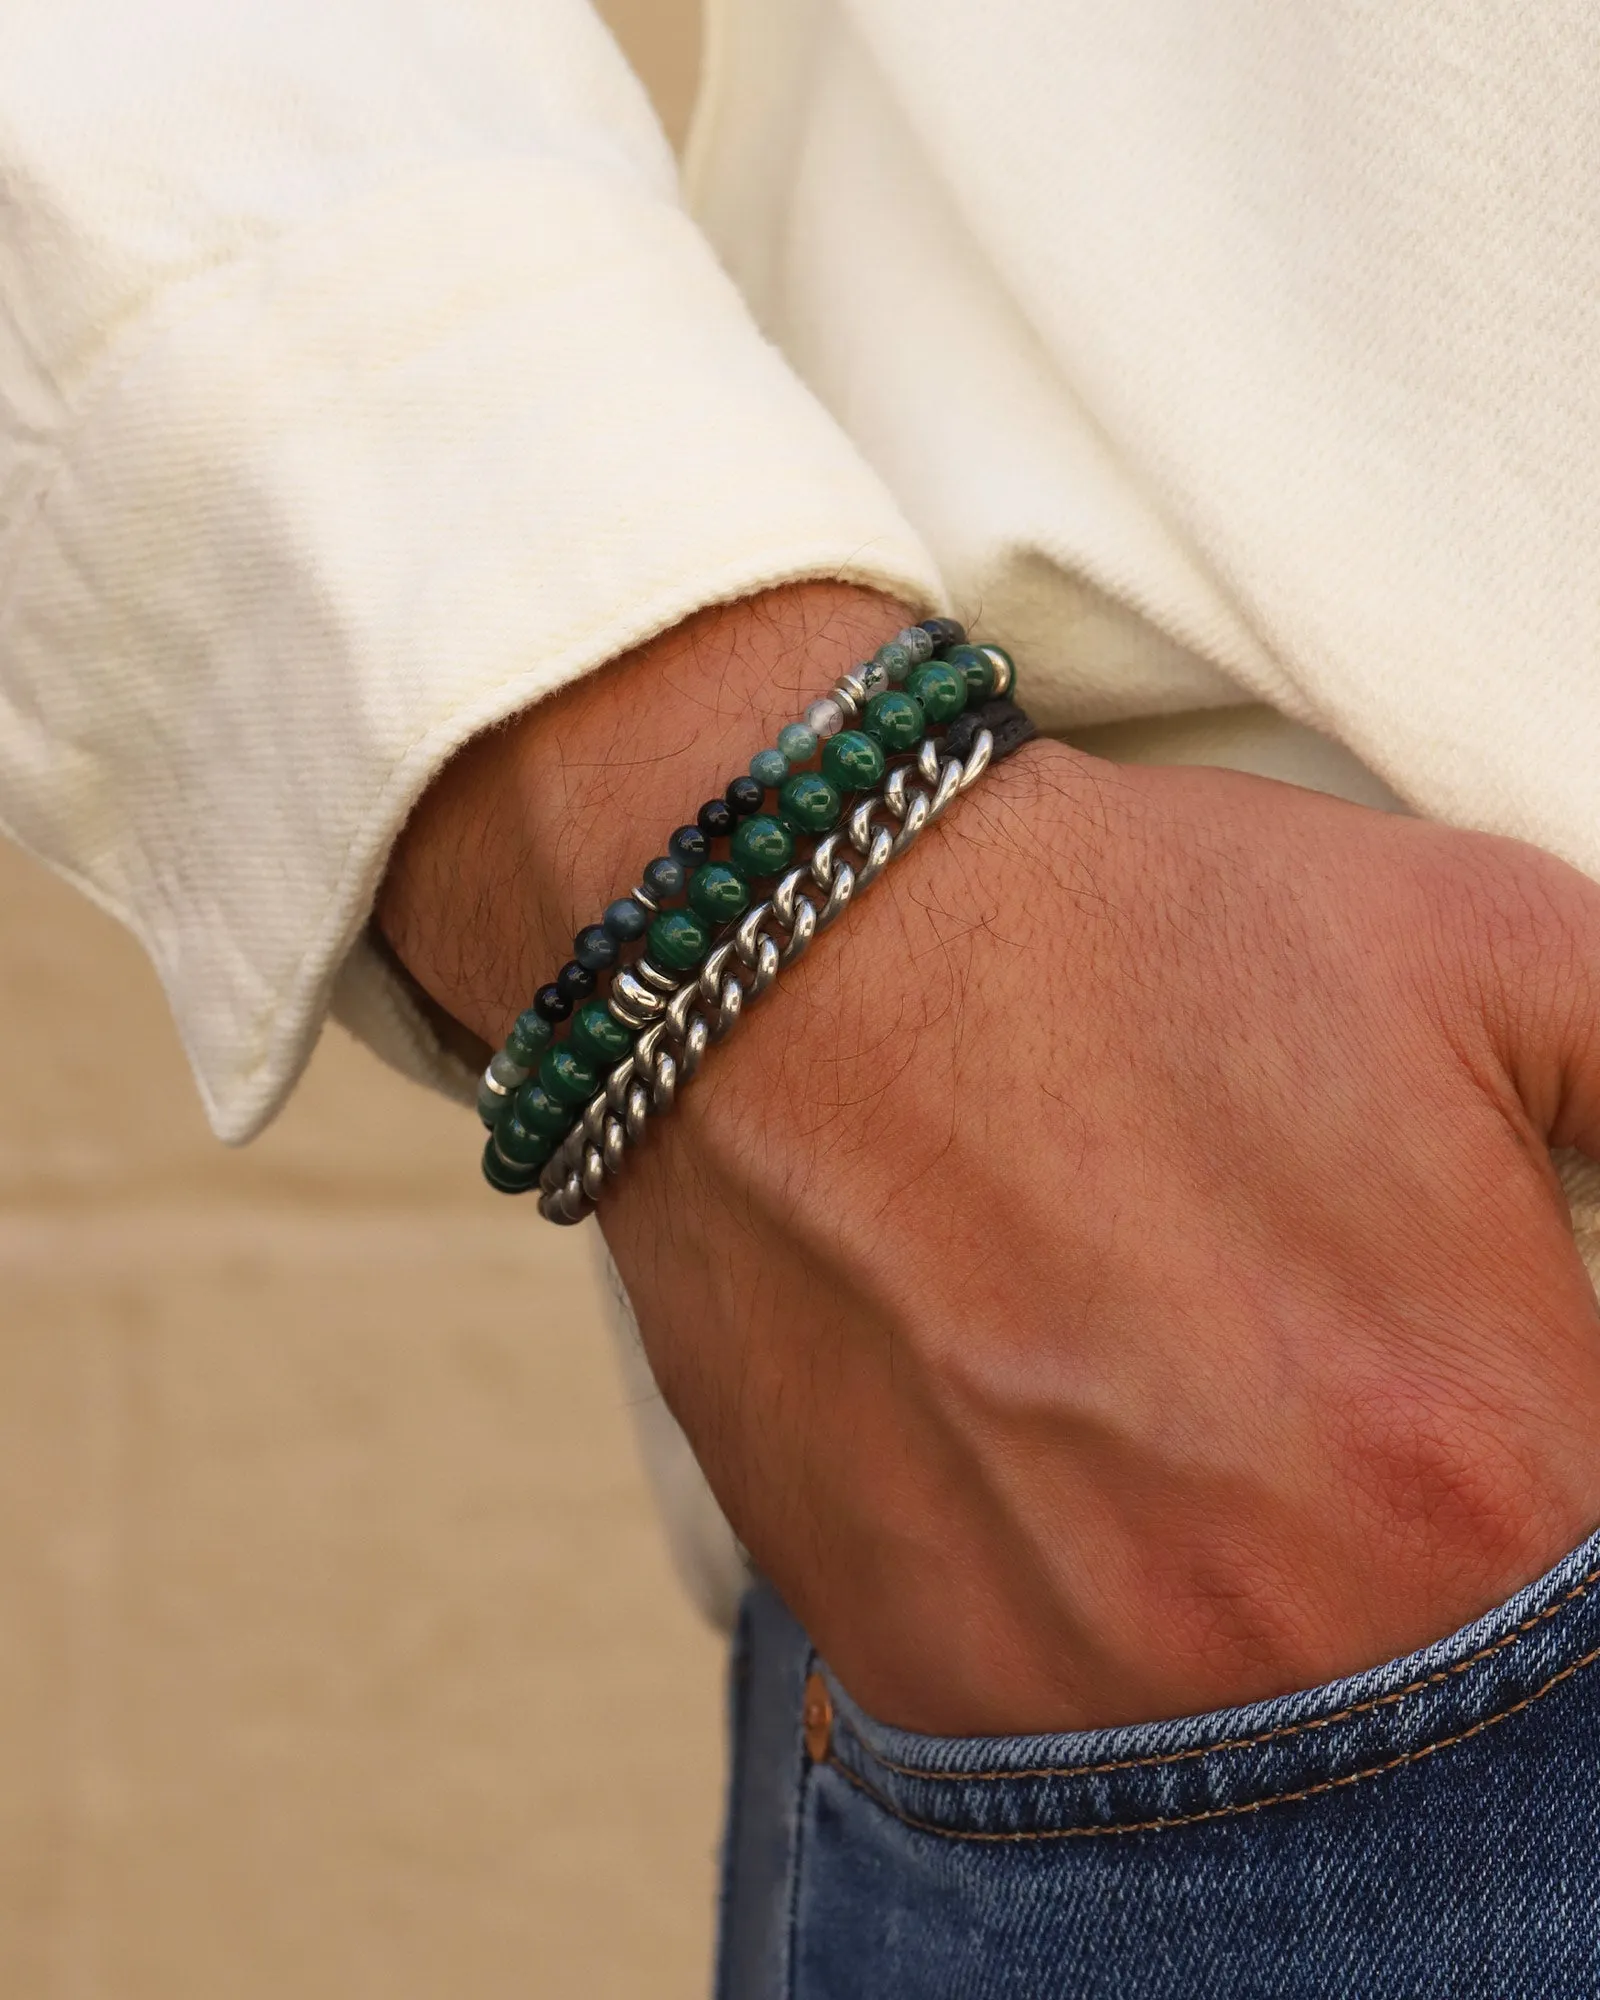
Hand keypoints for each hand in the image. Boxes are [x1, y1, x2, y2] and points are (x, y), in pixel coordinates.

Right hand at [381, 588, 1599, 1734]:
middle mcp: (1301, 1640)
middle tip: (1323, 1384)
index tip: (1481, 1377)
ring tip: (1190, 1407)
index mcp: (1493, 1469)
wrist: (791, 954)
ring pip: (1270, 1744)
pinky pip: (1082, 1740)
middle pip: (1463, 1692)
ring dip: (1268, 1597)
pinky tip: (1073, 1463)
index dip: (1548, 1455)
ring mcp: (1090, 1695)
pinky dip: (1109, 1627)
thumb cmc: (1132, 935)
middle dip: (1426, 1542)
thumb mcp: (1506, 946)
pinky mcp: (932, 1682)